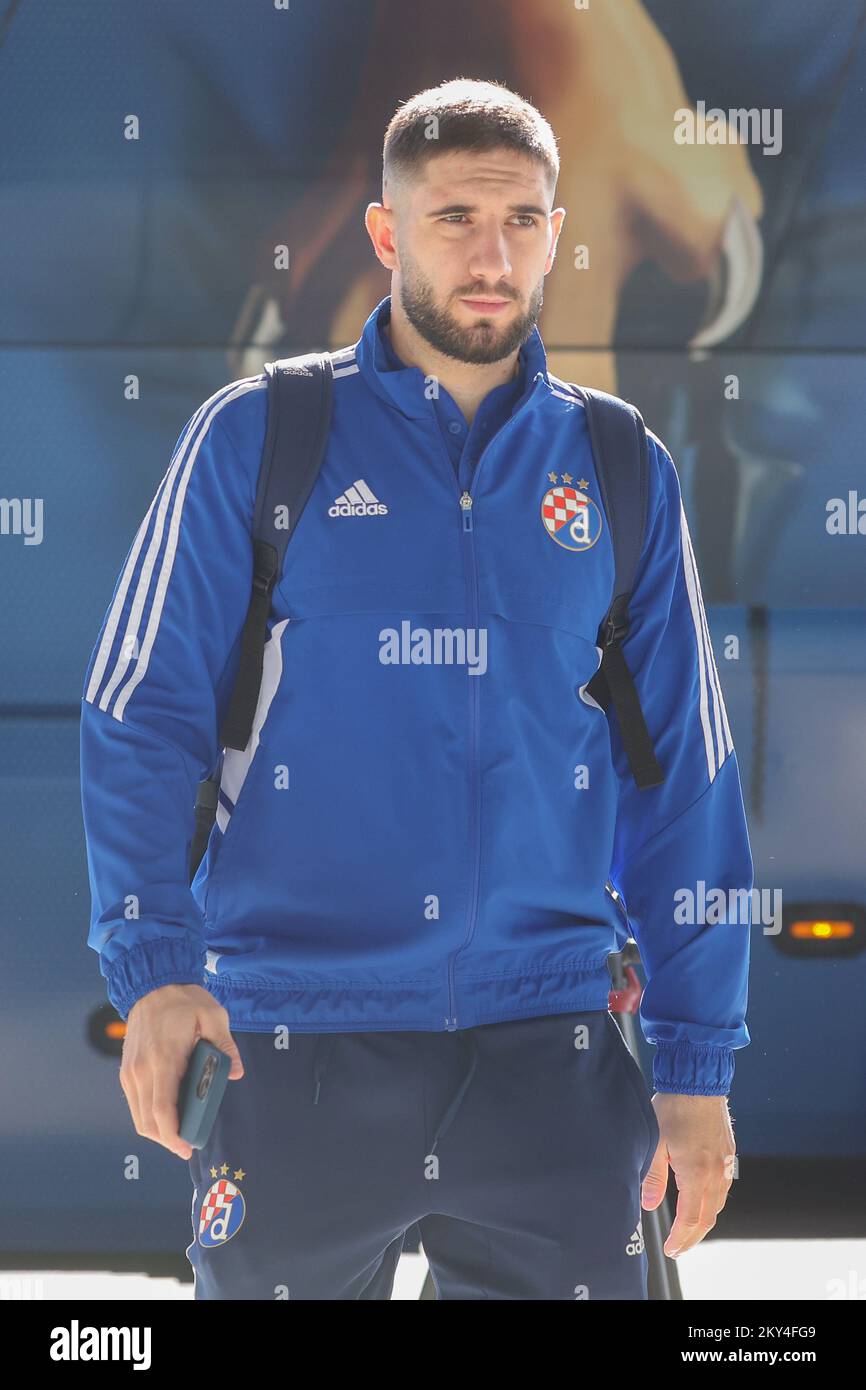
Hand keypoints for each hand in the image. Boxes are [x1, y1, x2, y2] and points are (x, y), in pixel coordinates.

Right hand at [119, 983, 244, 1159]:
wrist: (152, 984)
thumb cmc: (184, 1000)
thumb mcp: (213, 1015)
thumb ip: (225, 1045)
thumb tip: (236, 1072)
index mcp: (164, 1058)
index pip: (162, 1108)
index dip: (173, 1134)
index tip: (186, 1148)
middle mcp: (141, 1069)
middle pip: (148, 1120)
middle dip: (167, 1139)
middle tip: (188, 1146)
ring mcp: (131, 1071)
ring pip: (138, 1116)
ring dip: (157, 1131)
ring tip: (180, 1134)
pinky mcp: (127, 1070)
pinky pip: (136, 1103)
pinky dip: (149, 1116)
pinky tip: (168, 1116)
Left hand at [640, 1092, 736, 1258]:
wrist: (698, 1082)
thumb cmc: (674, 1108)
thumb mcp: (655, 1143)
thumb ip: (652, 1177)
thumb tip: (647, 1205)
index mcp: (696, 1174)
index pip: (690, 1219)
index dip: (680, 1239)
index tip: (671, 1249)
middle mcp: (715, 1174)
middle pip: (708, 1218)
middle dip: (692, 1238)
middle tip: (679, 1249)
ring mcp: (725, 1164)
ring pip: (718, 1205)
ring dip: (704, 1222)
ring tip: (688, 1231)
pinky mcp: (728, 1154)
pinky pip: (723, 1188)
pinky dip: (713, 1203)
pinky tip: (702, 1202)